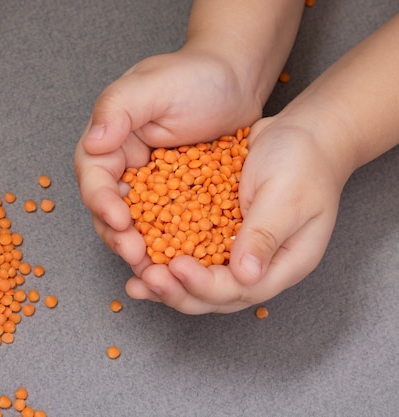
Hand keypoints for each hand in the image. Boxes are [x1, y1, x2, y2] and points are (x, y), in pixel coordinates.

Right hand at [75, 46, 262, 267]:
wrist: (237, 80)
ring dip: (140, 249)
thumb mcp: (155, 84)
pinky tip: (180, 264)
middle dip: (117, 235)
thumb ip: (119, 107)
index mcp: (109, 140)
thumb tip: (93, 140)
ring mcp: (150, 186)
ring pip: (135, 225)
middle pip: (108, 209)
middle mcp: (123, 166)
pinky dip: (170, 247)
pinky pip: (167, 227)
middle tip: (135, 254)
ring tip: (154, 270)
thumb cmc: (197, 75)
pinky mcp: (176, 199)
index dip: (101, 201)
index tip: (119, 219)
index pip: (94, 176)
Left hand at [125, 116, 348, 312]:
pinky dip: (166, 255)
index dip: (206, 285)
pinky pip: (190, 251)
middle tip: (146, 280)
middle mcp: (258, 264)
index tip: (177, 267)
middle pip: (215, 296)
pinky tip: (142, 254)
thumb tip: (246, 276)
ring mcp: (237, 251)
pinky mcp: (218, 233)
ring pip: (199, 280)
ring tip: (136, 282)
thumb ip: (265, 235)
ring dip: (168, 283)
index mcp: (284, 263)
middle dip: (179, 291)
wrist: (300, 133)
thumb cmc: (304, 161)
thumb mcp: (287, 197)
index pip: (241, 290)